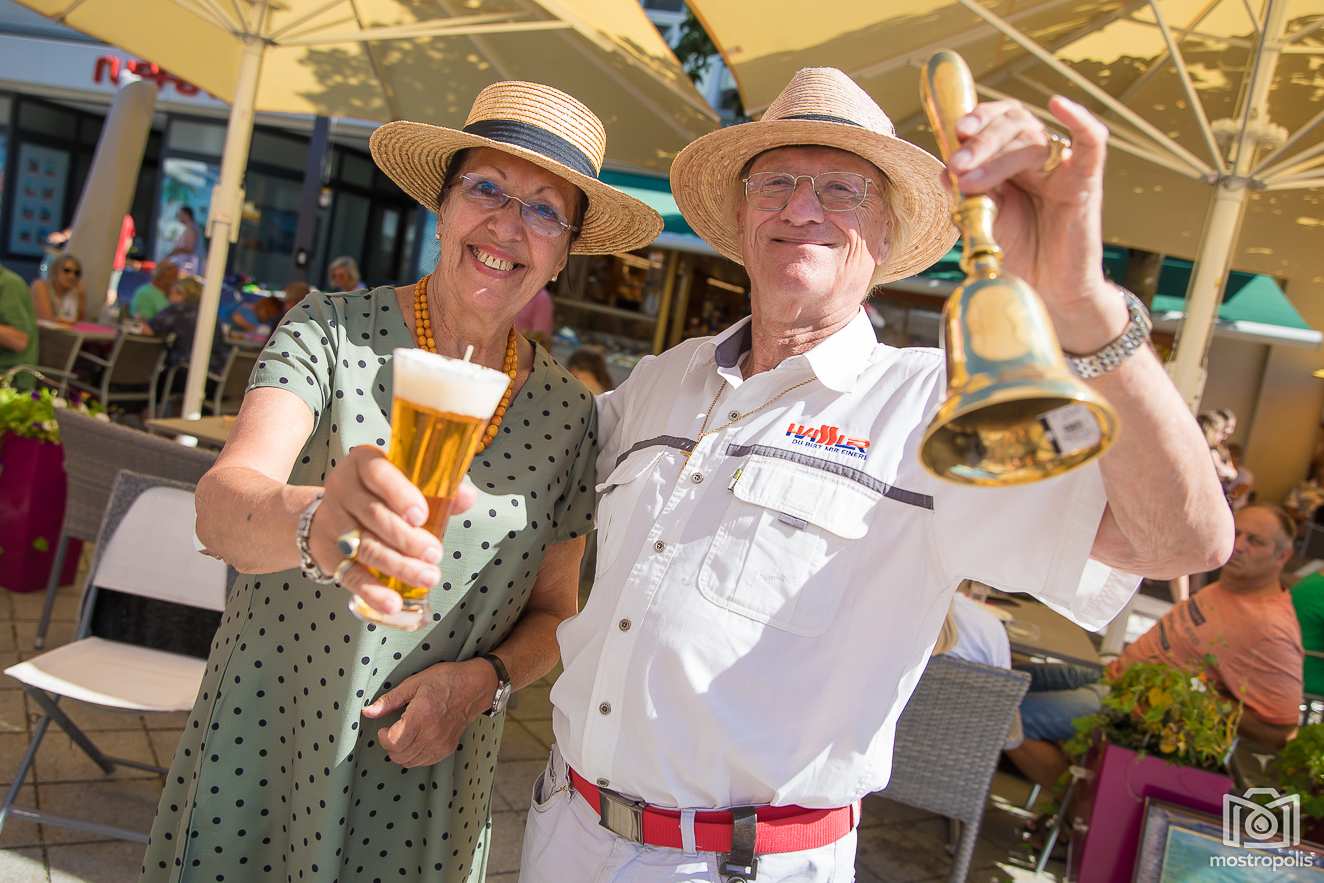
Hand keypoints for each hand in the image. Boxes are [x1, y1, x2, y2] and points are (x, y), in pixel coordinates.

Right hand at [309, 445, 476, 615]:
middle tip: (434, 554)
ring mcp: (332, 522)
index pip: (378, 474)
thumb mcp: (403, 484)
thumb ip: (437, 490)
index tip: (421, 516)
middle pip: (375, 516)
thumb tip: (467, 497)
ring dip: (399, 566)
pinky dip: (372, 591)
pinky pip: (349, 575)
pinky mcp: (327, 554)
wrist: (331, 514)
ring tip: (427, 577)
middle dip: (408, 539)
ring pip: (365, 547)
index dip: (400, 495)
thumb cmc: (378, 496)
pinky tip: (392, 602)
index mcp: (363, 464)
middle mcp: (342, 489)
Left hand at [362, 658, 495, 766]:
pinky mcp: (447, 749)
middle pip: (399, 756)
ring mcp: (440, 744)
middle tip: (393, 730)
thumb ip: (390, 700)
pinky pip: (423, 762)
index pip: (393, 743)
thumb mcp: (414, 683)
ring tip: (405, 734)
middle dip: (390, 745)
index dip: (383, 737)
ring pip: (410, 762)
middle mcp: (431, 735)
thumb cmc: (446, 680)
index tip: (384, 728)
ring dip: (402, 752)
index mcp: (421, 717)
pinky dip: (415, 755)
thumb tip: (368, 712)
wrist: (475, 687)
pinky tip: (417, 739)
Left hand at [947, 95, 1126, 351]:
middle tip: (957, 164)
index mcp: (1010, 159)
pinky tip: (1060, 104)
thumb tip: (944, 170)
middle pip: (1012, 125)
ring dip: (996, 154)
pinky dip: (1079, 120)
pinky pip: (1091, 142)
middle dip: (980, 143)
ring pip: (1033, 139)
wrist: (1047, 289)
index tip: (955, 133)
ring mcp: (1062, 166)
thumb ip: (968, 195)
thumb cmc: (1018, 252)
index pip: (996, 121)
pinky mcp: (1086, 181)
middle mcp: (1037, 157)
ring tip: (969, 179)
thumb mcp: (984, 219)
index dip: (977, 119)